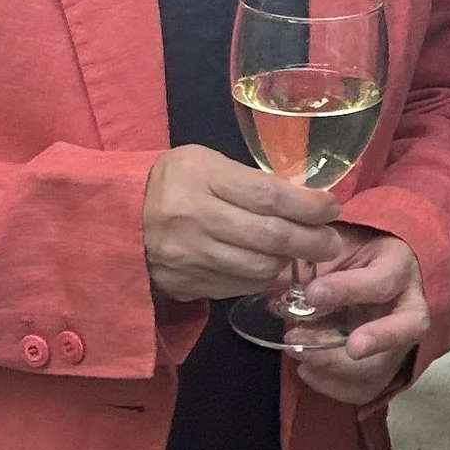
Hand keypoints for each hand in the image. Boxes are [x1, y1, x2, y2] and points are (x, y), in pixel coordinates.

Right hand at [142, 146, 341, 304]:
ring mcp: (190, 256)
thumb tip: (304, 199)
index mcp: (201, 177)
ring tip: (306, 255)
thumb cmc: (172, 180)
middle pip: (269, 237)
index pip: (268, 195)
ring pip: (258, 268)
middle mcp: (195, 218)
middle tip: (332, 242)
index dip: (308, 205)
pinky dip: (263, 278)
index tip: (332, 206)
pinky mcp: (188, 284)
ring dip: (290, 264)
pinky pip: (239, 286)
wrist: (117, 217)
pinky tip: (273, 268)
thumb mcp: (207, 163)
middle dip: (311, 241)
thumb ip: (251, 181)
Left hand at [287, 230, 427, 407]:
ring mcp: (399, 341)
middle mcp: (409, 305)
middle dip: (373, 340)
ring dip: (336, 367)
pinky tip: (306, 369)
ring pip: (382, 367)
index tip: (312, 294)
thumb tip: (280, 283)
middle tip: (335, 343)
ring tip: (298, 352)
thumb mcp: (333, 246)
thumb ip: (315, 263)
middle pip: (405, 330)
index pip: (383, 281)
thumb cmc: (346, 254)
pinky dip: (333, 385)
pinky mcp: (384, 367)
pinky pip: (365, 389)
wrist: (358, 272)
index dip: (349, 289)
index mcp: (398, 265)